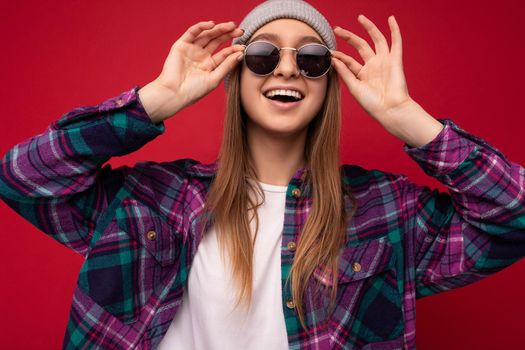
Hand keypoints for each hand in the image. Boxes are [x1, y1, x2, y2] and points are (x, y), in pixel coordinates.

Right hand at [139, 21, 243, 122]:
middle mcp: (200, 55)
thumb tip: (240, 54)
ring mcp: (191, 49)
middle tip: (240, 31)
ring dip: (218, 29)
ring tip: (230, 26)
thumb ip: (227, 66)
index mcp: (209, 65)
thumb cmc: (194, 91)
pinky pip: (192, 32)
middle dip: (228, 34)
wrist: (174, 94)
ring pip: (206, 35)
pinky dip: (201, 27)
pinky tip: (212, 25)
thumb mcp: (214, 78)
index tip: (243, 47)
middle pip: (216, 41)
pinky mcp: (181, 45)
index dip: (234, 49)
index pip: (224, 53)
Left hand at [331, 15, 443, 146]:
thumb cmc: (372, 104)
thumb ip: (344, 72)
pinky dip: (395, 30)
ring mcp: (384, 62)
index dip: (339, 56)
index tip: (329, 52)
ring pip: (377, 40)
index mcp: (363, 74)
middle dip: (349, 37)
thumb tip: (333, 59)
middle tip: (337, 29)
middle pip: (360, 46)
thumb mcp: (354, 87)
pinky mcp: (395, 60)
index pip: (348, 60)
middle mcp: (373, 66)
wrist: (389, 110)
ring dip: (369, 28)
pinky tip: (391, 19)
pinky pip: (396, 42)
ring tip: (360, 17)